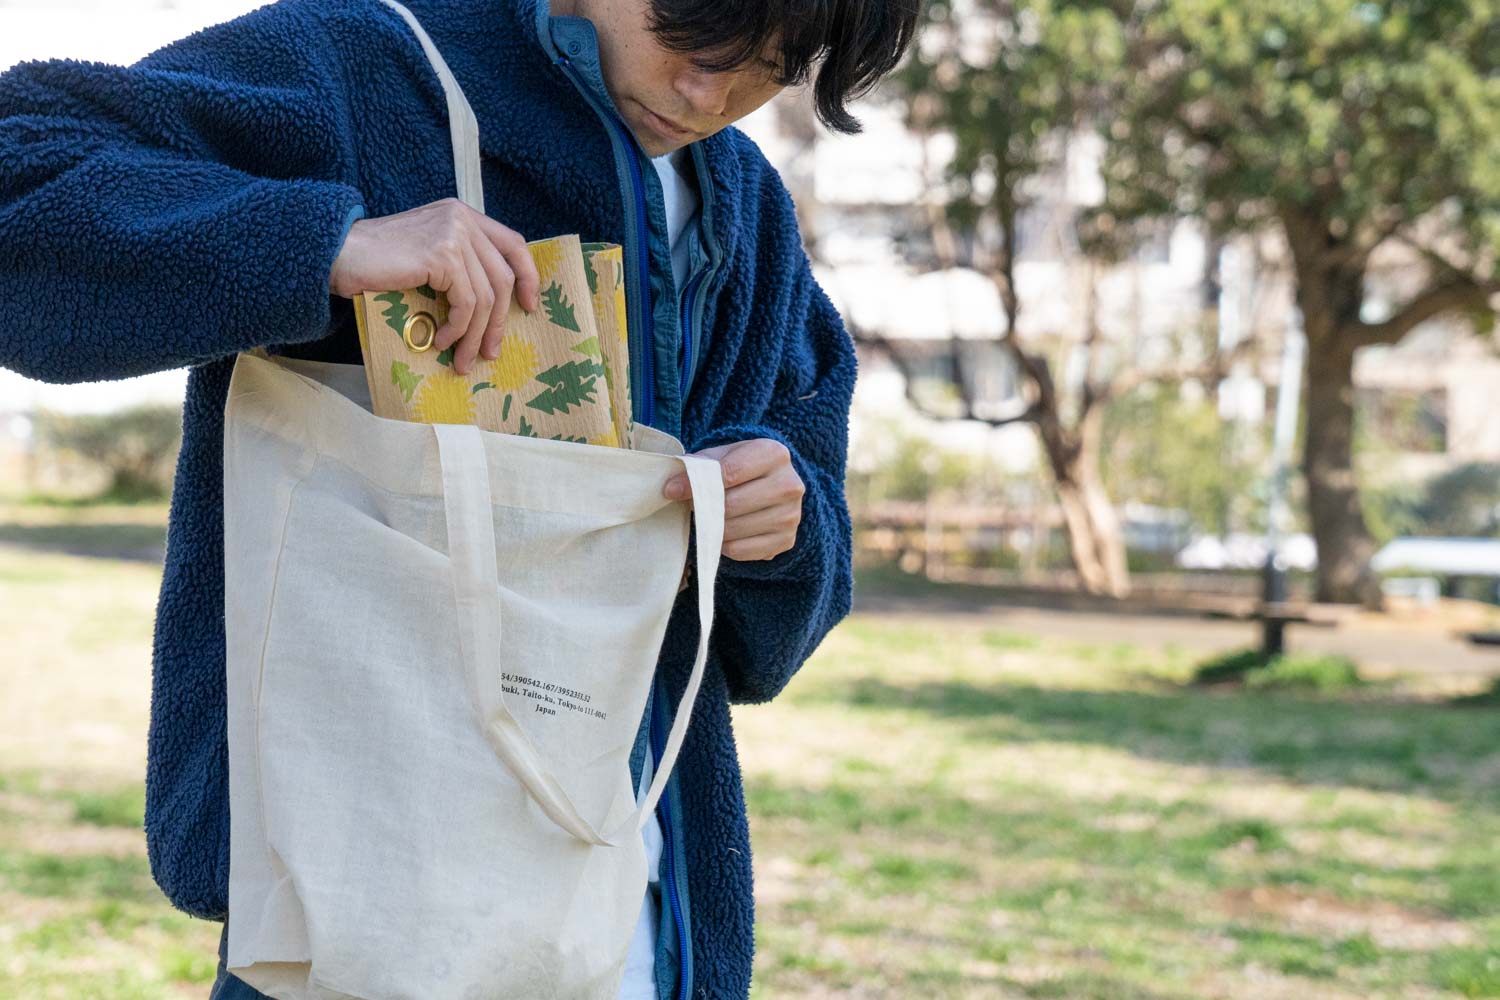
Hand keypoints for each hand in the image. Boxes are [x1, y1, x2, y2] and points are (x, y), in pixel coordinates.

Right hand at [328, 198, 541, 375]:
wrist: (338, 254)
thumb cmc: (379, 262)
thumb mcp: (428, 255)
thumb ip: (459, 264)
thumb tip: (493, 306)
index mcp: (462, 215)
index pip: (513, 243)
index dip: (528, 276)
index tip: (529, 307)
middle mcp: (461, 219)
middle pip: (503, 277)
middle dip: (498, 322)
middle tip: (489, 352)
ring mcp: (453, 234)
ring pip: (486, 296)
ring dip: (475, 334)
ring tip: (462, 358)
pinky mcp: (441, 255)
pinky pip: (466, 303)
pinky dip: (458, 328)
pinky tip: (441, 340)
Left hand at [663, 438, 804, 561]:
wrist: (776, 486)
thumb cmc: (743, 468)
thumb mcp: (723, 456)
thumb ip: (698, 467)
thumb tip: (672, 488)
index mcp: (774, 454)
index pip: (730, 472)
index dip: (696, 484)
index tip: (671, 490)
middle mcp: (789, 484)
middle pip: (731, 505)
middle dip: (703, 507)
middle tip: (691, 505)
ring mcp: (791, 515)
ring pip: (733, 530)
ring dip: (712, 527)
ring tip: (710, 516)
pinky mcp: (786, 541)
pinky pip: (739, 550)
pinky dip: (724, 544)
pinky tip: (726, 531)